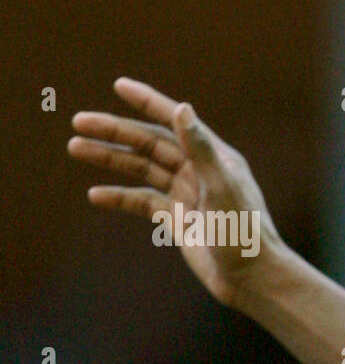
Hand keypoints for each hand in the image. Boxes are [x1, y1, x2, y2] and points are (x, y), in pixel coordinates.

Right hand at [67, 77, 282, 307]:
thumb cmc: (244, 232)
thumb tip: (182, 109)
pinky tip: (95, 194)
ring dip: (110, 159)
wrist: (250, 278)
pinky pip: (142, 203)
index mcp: (215, 157)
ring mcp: (187, 195)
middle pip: (150, 144)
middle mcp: (199, 172)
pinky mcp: (178, 220)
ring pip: (142, 170)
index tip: (119, 85)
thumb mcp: (221, 187)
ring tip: (76, 147)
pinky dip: (120, 198)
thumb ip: (200, 149)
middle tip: (79, 122)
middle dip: (115, 132)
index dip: (148, 102)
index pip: (176, 122)